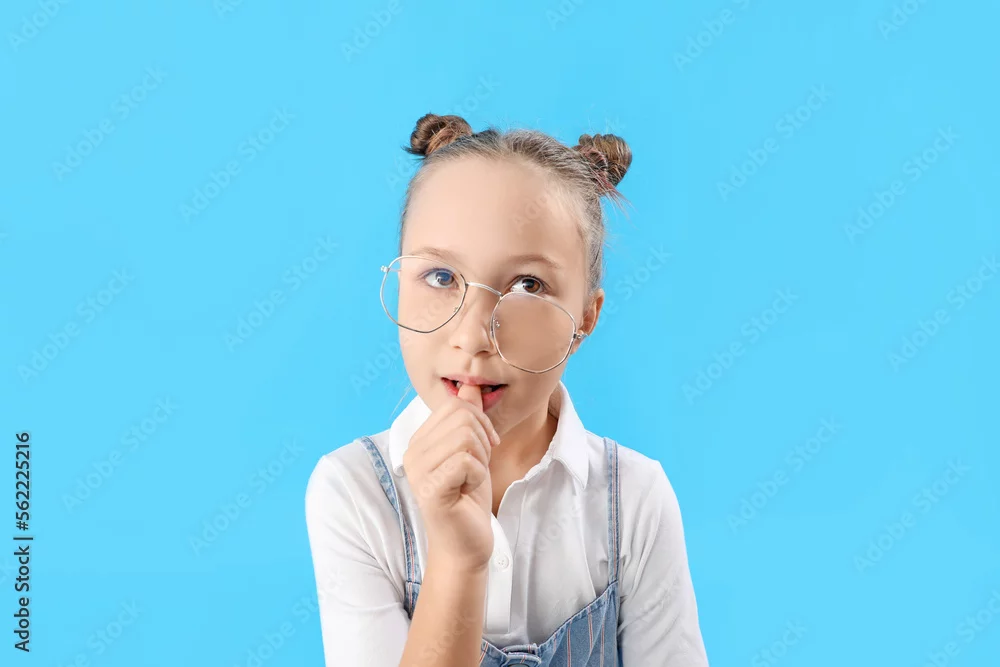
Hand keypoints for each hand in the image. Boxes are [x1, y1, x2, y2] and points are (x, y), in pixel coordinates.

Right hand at [403, 384, 500, 571]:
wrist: (465, 544)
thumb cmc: (468, 500)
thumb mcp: (473, 452)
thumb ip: (469, 420)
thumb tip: (470, 388)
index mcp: (420, 440)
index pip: (455, 405)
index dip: (480, 421)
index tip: (485, 447)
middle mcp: (412, 452)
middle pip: (462, 417)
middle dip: (484, 439)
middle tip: (480, 466)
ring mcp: (418, 471)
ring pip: (465, 437)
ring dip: (481, 459)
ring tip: (472, 478)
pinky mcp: (430, 489)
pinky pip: (465, 461)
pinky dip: (478, 474)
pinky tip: (468, 490)